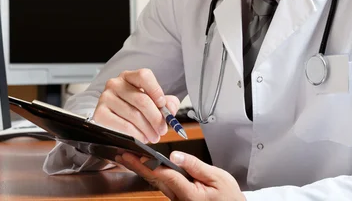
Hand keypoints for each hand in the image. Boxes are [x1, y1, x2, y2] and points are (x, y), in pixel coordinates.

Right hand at [91, 68, 179, 143]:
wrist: (113, 119)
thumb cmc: (134, 108)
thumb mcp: (152, 102)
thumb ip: (166, 103)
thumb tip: (170, 109)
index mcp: (130, 76)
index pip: (144, 76)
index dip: (156, 90)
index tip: (163, 105)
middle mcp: (115, 84)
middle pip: (142, 99)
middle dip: (156, 118)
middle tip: (162, 130)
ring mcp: (106, 97)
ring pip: (134, 115)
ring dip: (148, 129)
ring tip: (154, 136)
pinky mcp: (100, 114)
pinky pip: (123, 126)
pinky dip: (136, 134)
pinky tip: (142, 138)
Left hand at [115, 151, 244, 200]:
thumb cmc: (228, 196)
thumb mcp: (217, 177)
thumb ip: (195, 166)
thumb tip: (175, 155)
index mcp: (190, 195)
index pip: (166, 176)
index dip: (151, 165)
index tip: (137, 156)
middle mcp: (180, 200)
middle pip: (155, 181)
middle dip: (138, 167)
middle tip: (123, 155)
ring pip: (156, 184)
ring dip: (143, 170)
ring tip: (129, 158)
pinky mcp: (177, 200)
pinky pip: (162, 186)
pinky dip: (152, 175)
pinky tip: (144, 166)